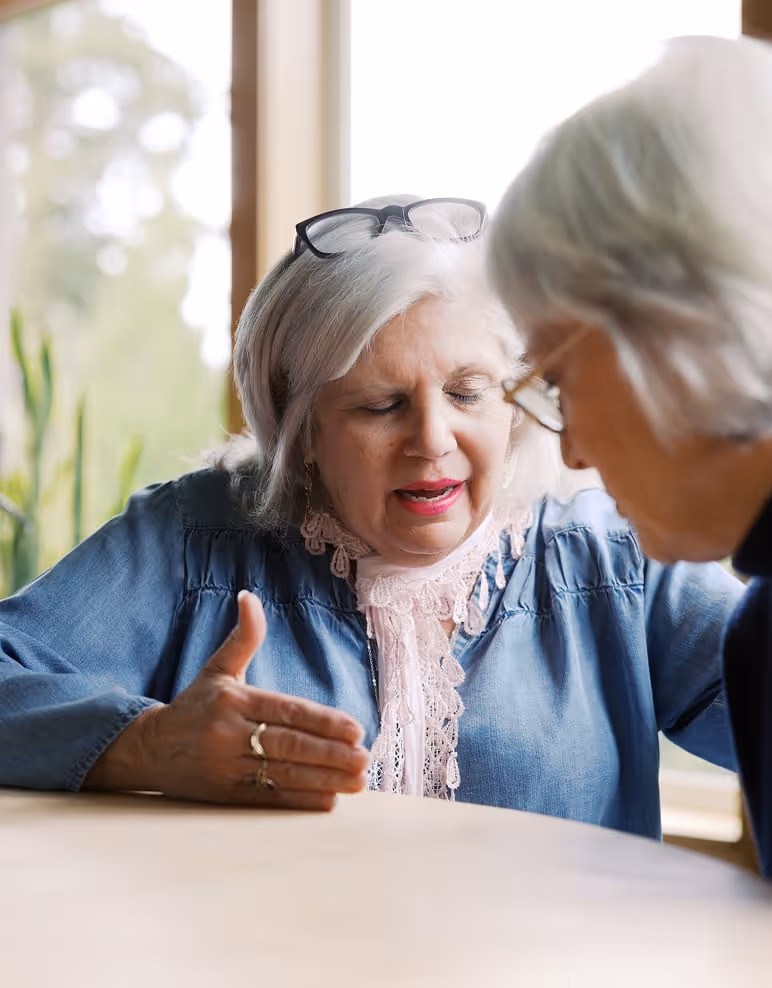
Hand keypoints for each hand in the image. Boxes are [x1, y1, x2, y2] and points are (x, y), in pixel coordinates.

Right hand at [86, 591, 369, 808]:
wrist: (148, 749)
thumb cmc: (195, 705)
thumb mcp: (217, 668)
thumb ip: (243, 637)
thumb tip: (250, 596)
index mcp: (232, 700)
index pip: (285, 711)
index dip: (322, 722)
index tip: (355, 729)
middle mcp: (228, 734)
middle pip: (288, 745)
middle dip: (330, 754)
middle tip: (365, 758)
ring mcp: (225, 768)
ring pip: (282, 775)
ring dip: (324, 780)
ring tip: (357, 781)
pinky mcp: (223, 796)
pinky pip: (267, 800)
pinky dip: (299, 802)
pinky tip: (328, 801)